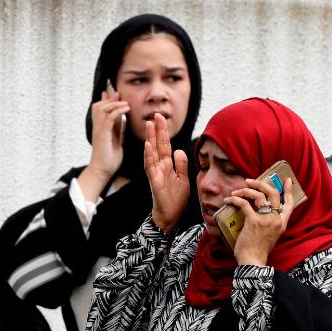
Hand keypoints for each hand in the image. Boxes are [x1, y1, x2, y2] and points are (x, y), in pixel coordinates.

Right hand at [88, 90, 129, 178]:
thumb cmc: (109, 158)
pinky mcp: (102, 135)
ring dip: (114, 103)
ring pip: (102, 109)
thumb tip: (120, 117)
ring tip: (125, 103)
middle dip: (109, 99)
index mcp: (100, 128)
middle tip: (119, 95)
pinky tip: (126, 109)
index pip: (99, 109)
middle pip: (98, 106)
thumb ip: (116, 127)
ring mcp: (99, 130)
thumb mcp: (115, 138)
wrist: (103, 170)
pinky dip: (117, 111)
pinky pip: (108, 118)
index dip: (106, 99)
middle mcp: (97, 127)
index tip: (114, 93)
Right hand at [144, 113, 189, 232]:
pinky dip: (148, 156)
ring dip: (150, 138)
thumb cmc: (175, 199)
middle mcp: (160, 166)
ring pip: (152, 152)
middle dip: (158, 130)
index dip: (164, 132)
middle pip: (158, 145)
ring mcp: (156, 173)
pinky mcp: (154, 181)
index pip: (166, 145)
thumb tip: (180, 149)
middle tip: (156, 115)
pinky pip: (150, 167)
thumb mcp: (183, 179)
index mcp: (168, 165)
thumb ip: (181, 164)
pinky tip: (147, 146)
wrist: (171, 216)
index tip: (162, 118)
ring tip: (149, 125)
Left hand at [225, 178, 294, 265]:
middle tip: (251, 181)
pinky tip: (229, 200)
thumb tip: (259, 210)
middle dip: (261, 184)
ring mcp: (266, 219)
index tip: (286, 180)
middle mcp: (276, 219)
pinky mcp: (253, 221)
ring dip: (245, 190)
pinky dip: (235, 199)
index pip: (290, 204)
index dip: (288, 190)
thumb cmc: (258, 249)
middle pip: (273, 193)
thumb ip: (269, 222)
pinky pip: (244, 204)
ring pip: (259, 195)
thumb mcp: (271, 235)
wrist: (252, 260)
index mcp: (282, 223)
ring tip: (237, 192)